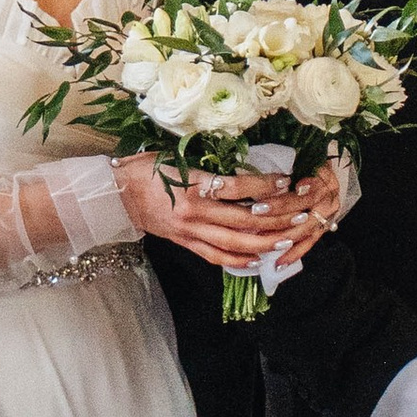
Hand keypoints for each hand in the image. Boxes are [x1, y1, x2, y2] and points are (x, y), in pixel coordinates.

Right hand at [120, 156, 321, 271]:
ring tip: (288, 239)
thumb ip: (208, 162)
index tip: (288, 181)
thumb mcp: (176, 156)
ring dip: (265, 243)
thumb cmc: (146, 168)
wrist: (114, 194)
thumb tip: (245, 159)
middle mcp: (194, 211)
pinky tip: (257, 260)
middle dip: (277, 218)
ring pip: (235, 243)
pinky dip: (238, 260)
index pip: (238, 187)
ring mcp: (189, 231)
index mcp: (193, 184)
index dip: (265, 186)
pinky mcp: (184, 243)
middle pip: (244, 219)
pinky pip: (215, 256)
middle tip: (301, 213)